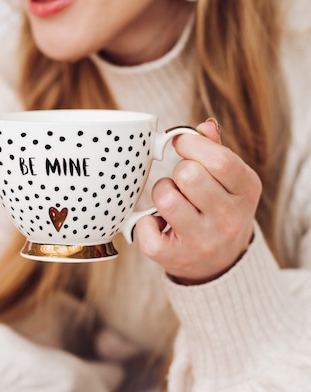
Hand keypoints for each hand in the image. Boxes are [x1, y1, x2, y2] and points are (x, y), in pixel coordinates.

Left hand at [135, 119, 261, 283]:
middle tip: (182, 182)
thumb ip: (216, 151)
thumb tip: (203, 126)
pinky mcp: (174, 257)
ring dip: (162, 192)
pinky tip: (158, 224)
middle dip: (178, 171)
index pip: (219, 160)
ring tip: (171, 201)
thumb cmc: (220, 212)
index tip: (181, 144)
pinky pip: (144, 227)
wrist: (222, 264)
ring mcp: (202, 241)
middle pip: (188, 175)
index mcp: (246, 191)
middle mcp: (228, 219)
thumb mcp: (230, 182)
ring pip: (166, 198)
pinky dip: (144, 222)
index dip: (192, 144)